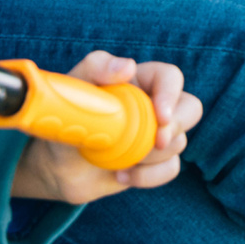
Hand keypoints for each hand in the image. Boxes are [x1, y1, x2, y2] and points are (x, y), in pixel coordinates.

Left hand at [7, 52, 199, 203]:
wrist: (54, 162)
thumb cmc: (64, 117)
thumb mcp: (73, 87)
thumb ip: (96, 68)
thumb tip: (128, 66)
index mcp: (138, 81)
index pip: (170, 77)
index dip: (171, 94)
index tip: (160, 116)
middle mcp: (152, 106)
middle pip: (190, 108)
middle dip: (177, 126)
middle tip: (157, 142)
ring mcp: (154, 135)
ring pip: (179, 142)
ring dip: (151, 155)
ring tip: (118, 160)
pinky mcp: (152, 162)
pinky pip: (170, 168)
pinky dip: (149, 176)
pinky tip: (121, 175)